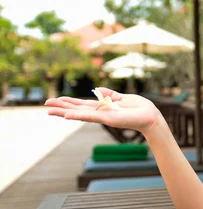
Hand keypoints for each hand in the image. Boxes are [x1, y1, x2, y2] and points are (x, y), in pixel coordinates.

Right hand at [45, 88, 161, 134]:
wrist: (150, 116)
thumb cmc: (139, 108)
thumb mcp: (122, 97)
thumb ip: (109, 94)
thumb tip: (97, 89)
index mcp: (103, 107)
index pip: (82, 105)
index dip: (69, 102)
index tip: (56, 100)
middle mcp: (100, 113)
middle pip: (77, 109)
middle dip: (61, 107)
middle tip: (46, 105)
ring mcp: (103, 117)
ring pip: (80, 114)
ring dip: (65, 112)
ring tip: (50, 111)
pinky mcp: (108, 119)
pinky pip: (91, 116)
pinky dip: (79, 116)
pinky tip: (67, 115)